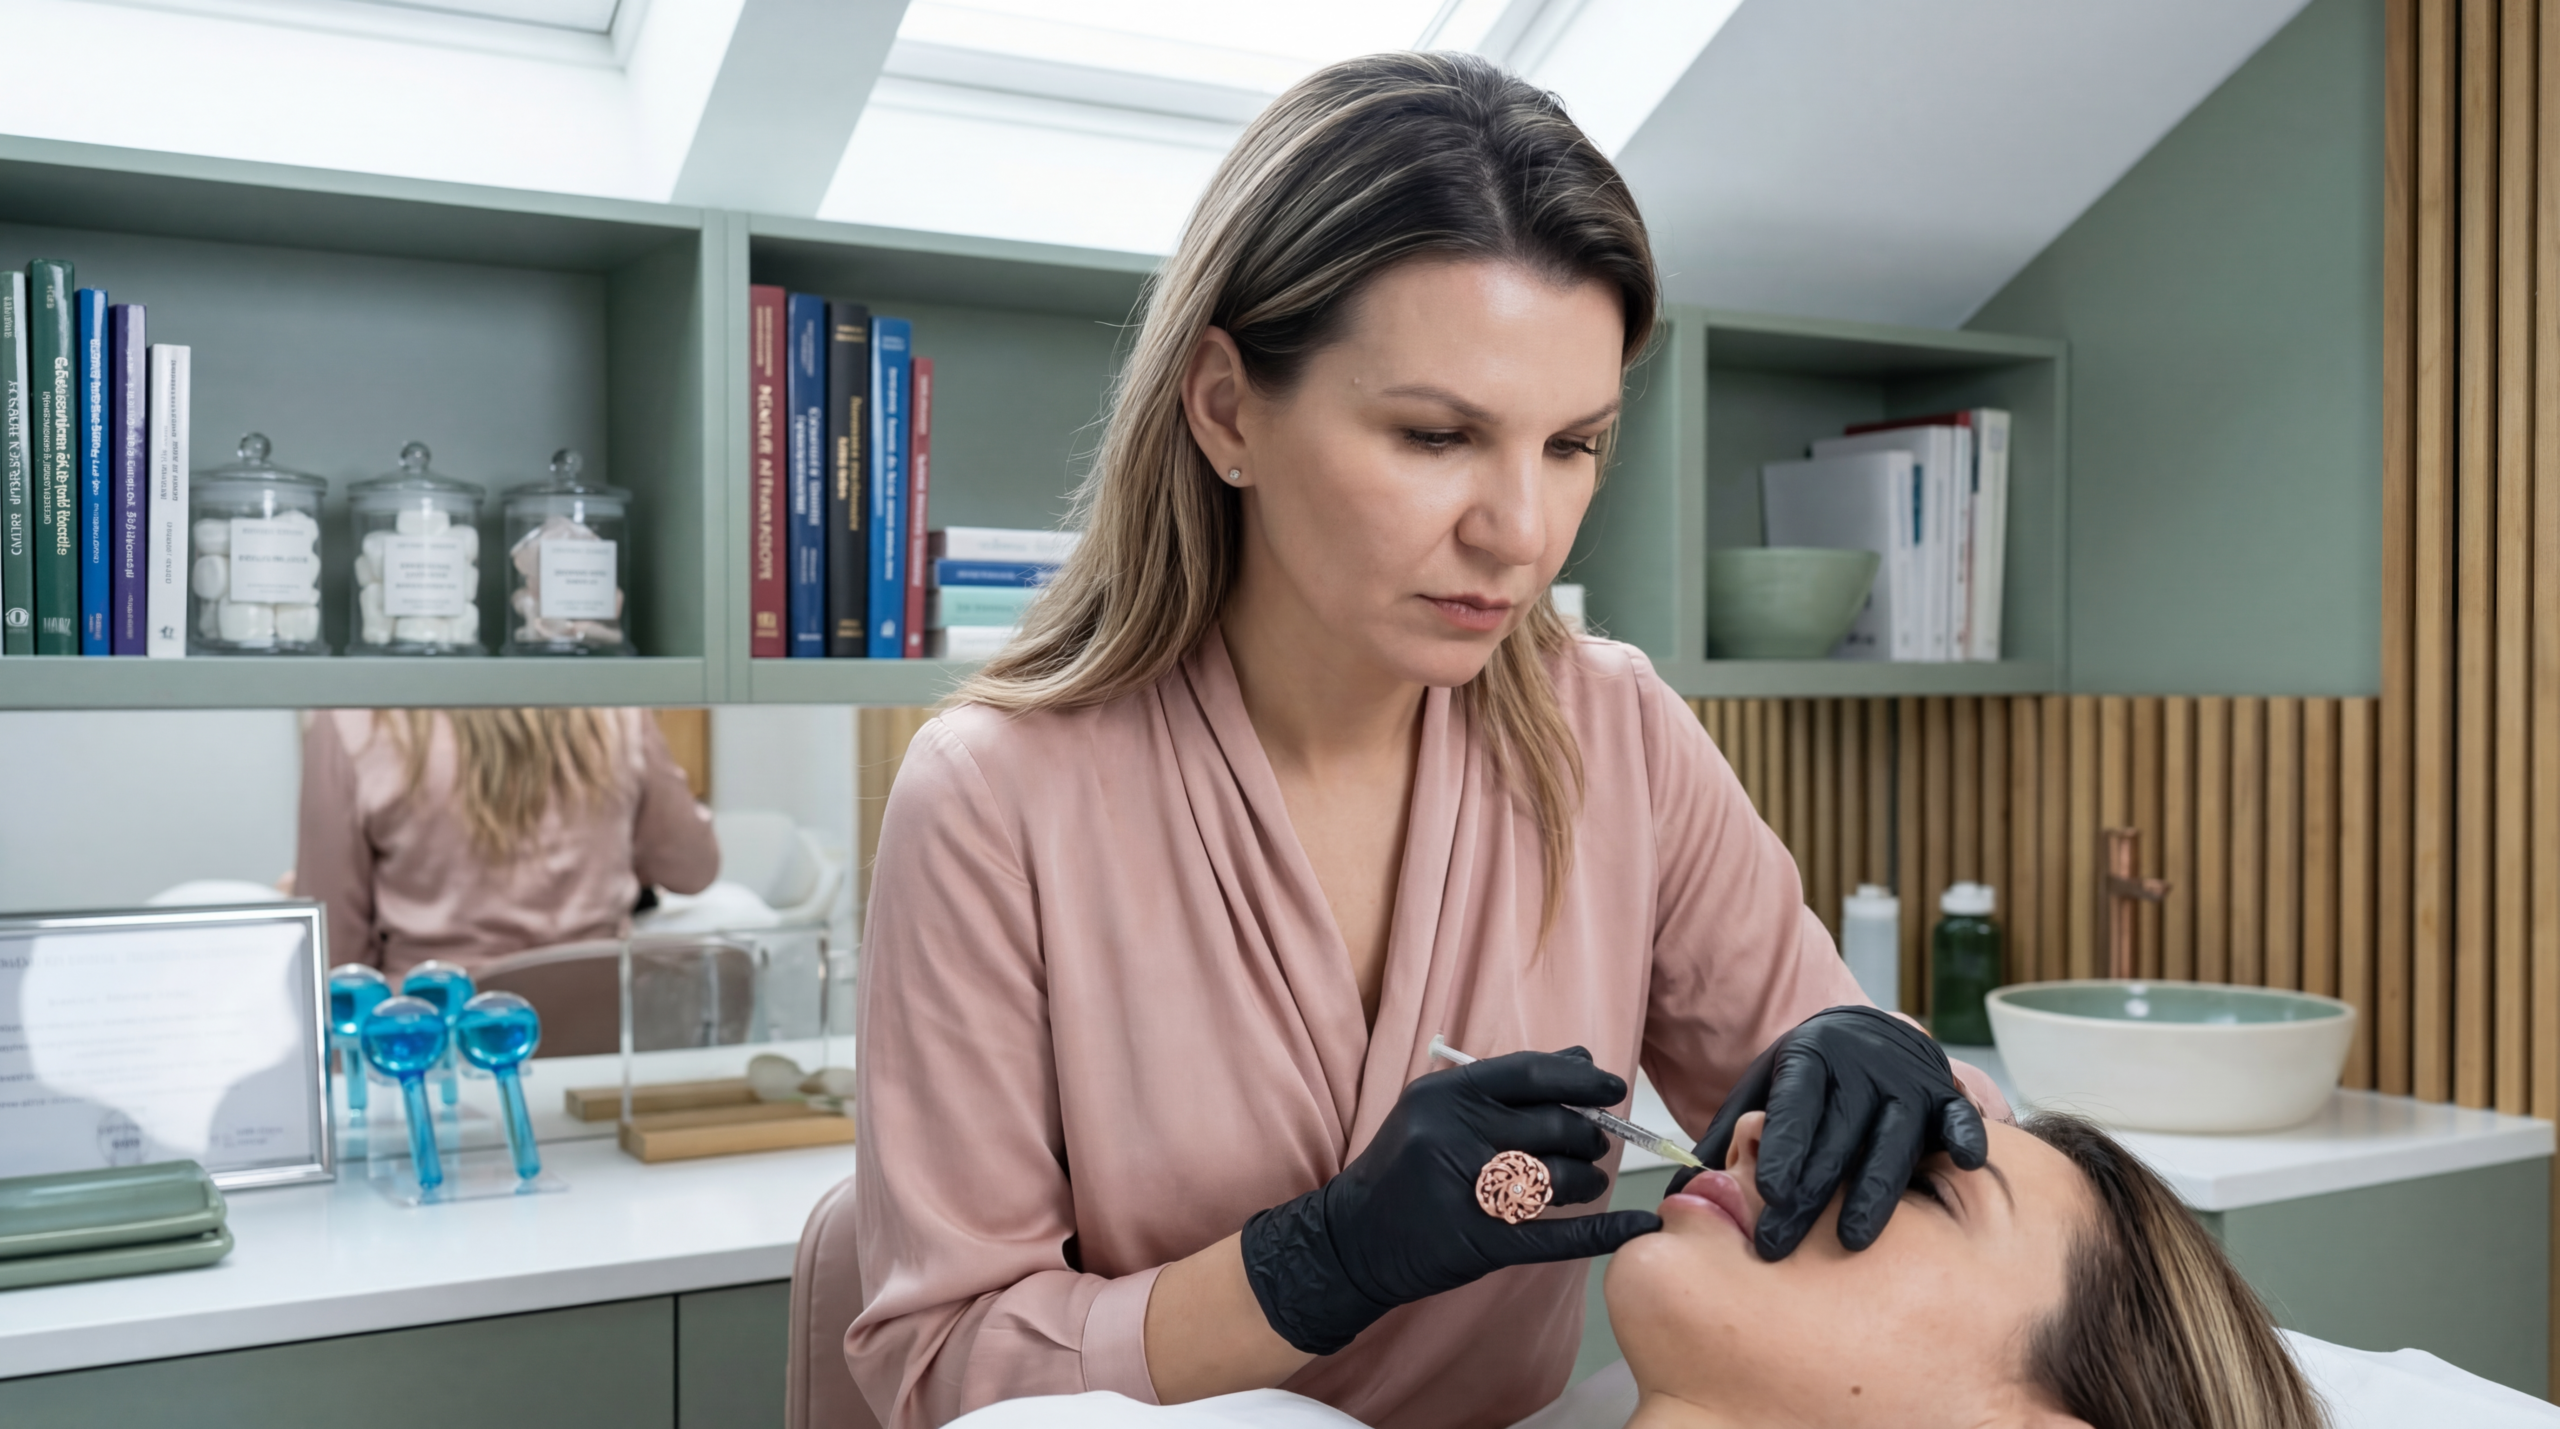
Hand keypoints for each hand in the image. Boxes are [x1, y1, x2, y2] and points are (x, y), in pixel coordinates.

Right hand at [1240, 1047, 1662, 1354]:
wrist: (1352, 1237)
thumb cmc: (1404, 1166)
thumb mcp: (1440, 1111)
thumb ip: (1509, 1085)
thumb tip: (1583, 1059)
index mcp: (1444, 1094)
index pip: (1531, 1074)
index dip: (1581, 1079)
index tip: (1612, 1087)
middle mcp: (1453, 1135)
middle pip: (1552, 1128)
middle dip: (1587, 1136)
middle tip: (1593, 1145)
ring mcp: (1464, 1190)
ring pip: (1557, 1178)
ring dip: (1587, 1180)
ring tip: (1588, 1182)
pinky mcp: (1478, 1241)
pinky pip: (1555, 1235)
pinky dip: (1602, 1231)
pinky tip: (1637, 1225)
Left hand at [1670, 1005, 1986, 1259]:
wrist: (1866, 1033)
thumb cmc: (1807, 1078)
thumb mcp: (1760, 1089)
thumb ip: (1727, 1134)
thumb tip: (1682, 1188)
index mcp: (1810, 1060)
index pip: (1796, 1105)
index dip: (1785, 1148)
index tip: (1771, 1192)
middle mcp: (1862, 1068)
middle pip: (1836, 1136)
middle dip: (1810, 1194)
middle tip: (1780, 1244)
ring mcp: (1906, 1082)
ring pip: (1892, 1140)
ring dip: (1875, 1191)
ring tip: (1854, 1239)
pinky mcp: (1944, 1095)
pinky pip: (1959, 1117)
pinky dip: (1967, 1137)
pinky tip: (1966, 1163)